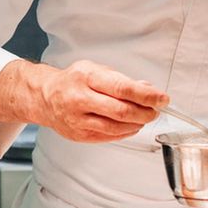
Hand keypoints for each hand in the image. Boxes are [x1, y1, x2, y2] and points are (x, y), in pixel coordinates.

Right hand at [30, 60, 167, 142]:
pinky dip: (126, 132)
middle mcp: (80, 99)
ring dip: (137, 124)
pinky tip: (131, 126)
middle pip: (121, 111)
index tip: (162, 98)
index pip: (122, 88)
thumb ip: (121, 79)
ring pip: (116, 127)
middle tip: (155, 110)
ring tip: (144, 117)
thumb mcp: (95, 70)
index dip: (146, 95)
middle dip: (145, 112)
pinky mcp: (79, 135)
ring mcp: (78, 120)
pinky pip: (109, 137)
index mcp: (86, 78)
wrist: (44, 97)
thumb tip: (147, 88)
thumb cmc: (72, 81)